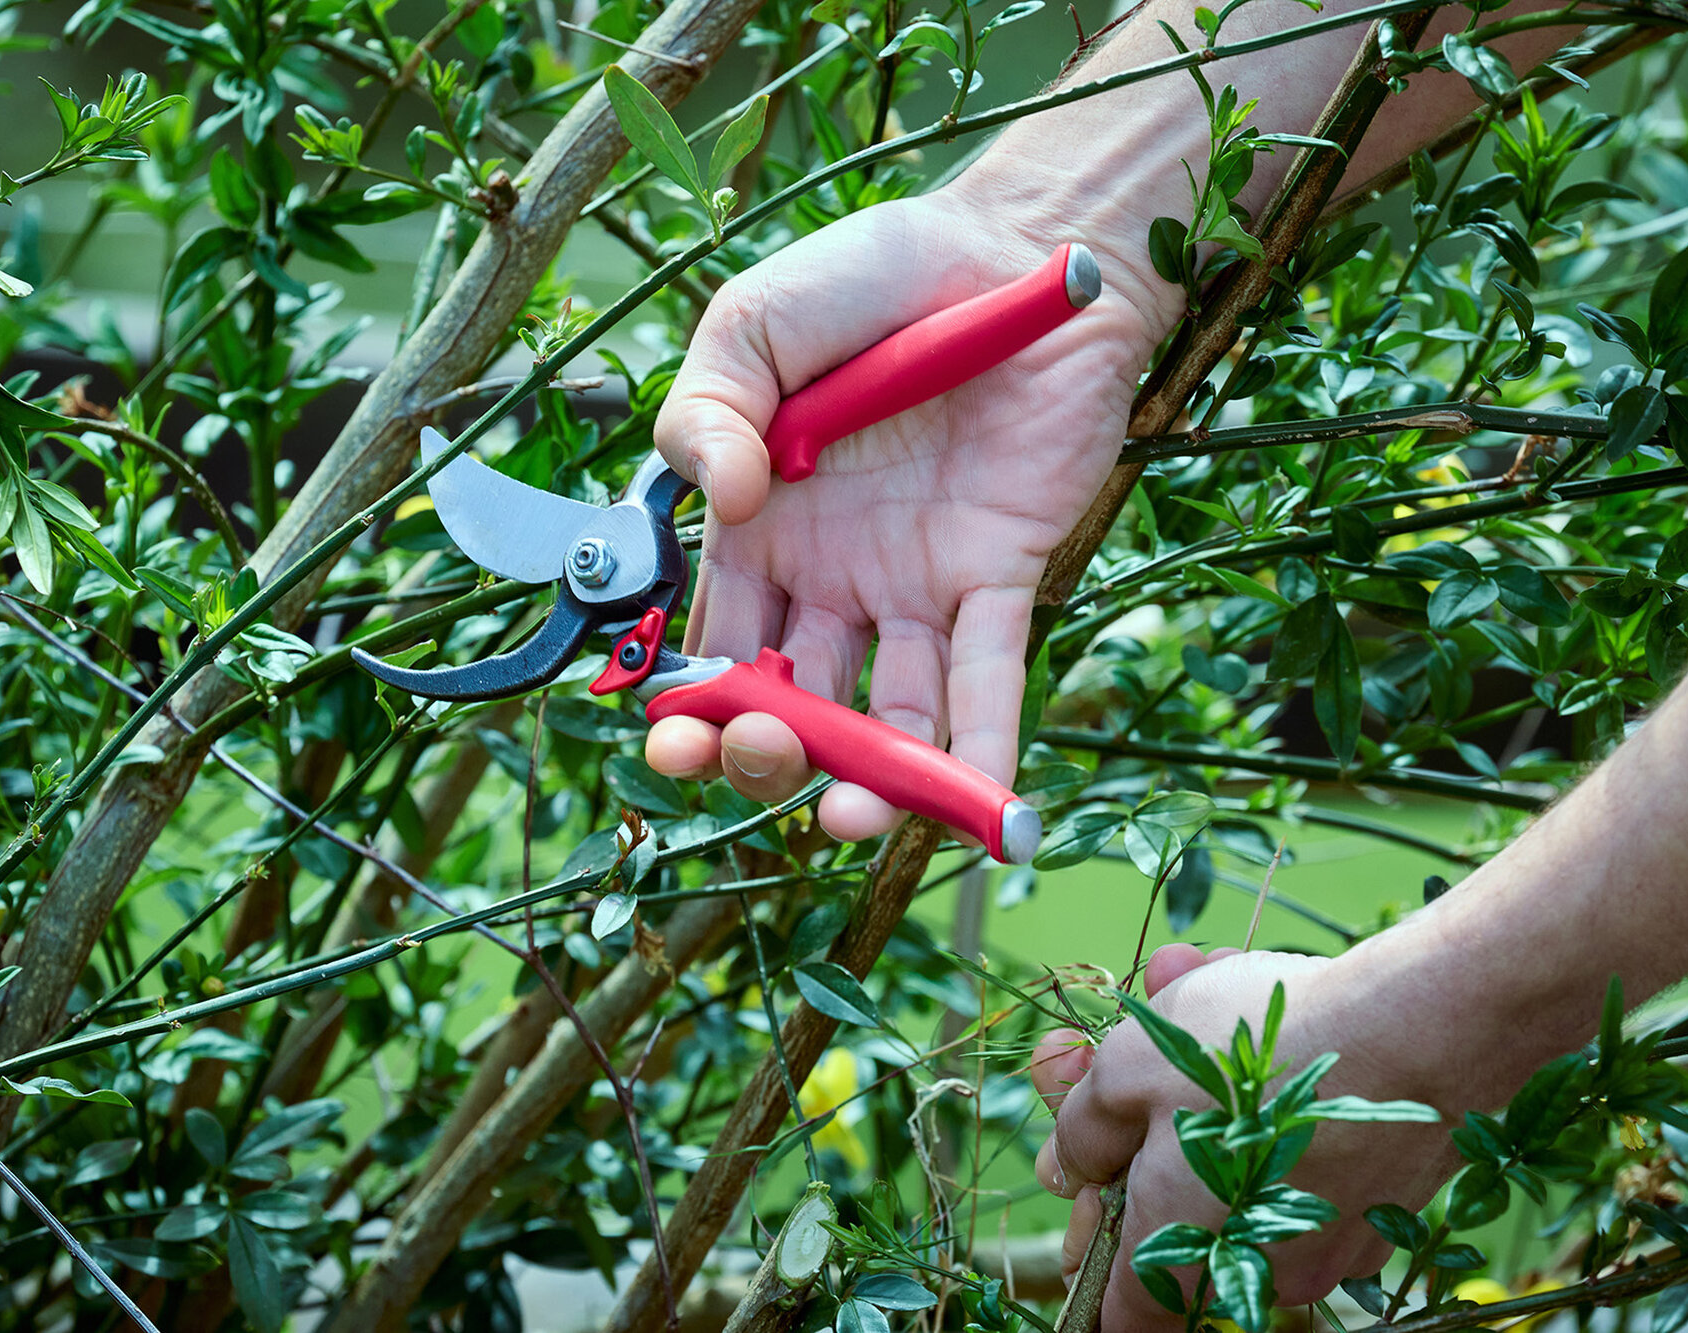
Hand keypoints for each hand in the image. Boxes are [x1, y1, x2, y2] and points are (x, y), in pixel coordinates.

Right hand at [641, 183, 1166, 842]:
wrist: (1016, 246)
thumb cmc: (875, 278)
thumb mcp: (757, 324)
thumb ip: (710, 408)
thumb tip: (725, 498)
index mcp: (759, 530)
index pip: (714, 646)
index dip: (688, 707)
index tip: (671, 744)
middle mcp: (833, 577)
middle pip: (793, 702)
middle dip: (766, 750)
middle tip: (762, 752)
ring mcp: (917, 585)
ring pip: (889, 713)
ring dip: (869, 780)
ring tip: (852, 817)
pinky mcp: (1000, 575)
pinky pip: (990, 677)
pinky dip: (986, 750)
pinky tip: (985, 814)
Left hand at [1030, 944, 1467, 1329]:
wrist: (1418, 1034)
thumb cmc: (1254, 1056)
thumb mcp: (1126, 1072)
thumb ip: (1082, 1131)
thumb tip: (1066, 1169)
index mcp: (1180, 1258)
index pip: (1116, 1307)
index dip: (1090, 1238)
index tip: (1085, 1173)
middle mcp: (1255, 1268)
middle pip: (1171, 1206)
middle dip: (1138, 1113)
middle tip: (1120, 1036)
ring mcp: (1323, 1239)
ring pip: (1235, 1155)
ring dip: (1202, 1077)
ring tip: (1193, 981)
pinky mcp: (1376, 1195)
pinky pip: (1300, 1144)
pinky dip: (1272, 1084)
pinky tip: (1261, 1002)